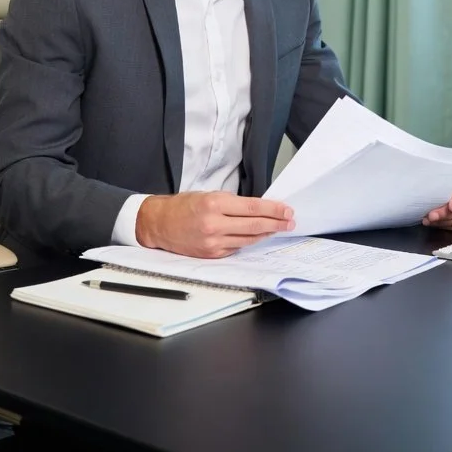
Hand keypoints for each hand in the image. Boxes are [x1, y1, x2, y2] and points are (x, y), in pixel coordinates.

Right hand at [135, 191, 294, 257]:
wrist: (160, 224)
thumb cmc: (184, 206)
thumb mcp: (209, 195)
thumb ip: (233, 204)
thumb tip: (259, 209)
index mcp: (215, 205)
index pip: (253, 208)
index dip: (274, 210)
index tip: (287, 210)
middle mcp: (215, 225)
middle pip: (255, 225)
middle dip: (276, 223)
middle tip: (290, 221)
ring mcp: (213, 243)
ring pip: (248, 239)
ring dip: (266, 233)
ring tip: (278, 228)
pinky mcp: (211, 255)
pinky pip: (236, 248)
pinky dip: (249, 241)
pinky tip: (258, 236)